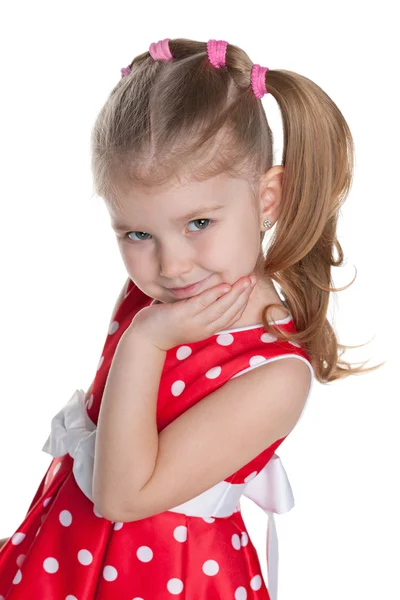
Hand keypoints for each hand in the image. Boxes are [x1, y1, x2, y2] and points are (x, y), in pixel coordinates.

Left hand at [129, 275, 257, 350]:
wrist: (144, 338)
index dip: (243, 302)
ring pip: (221, 308)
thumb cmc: (165, 323)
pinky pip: (203, 304)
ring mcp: (194, 322)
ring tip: (246, 280)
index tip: (250, 288)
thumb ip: (199, 305)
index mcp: (207, 329)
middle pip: (231, 311)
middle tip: (253, 279)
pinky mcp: (183, 315)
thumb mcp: (187, 315)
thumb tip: (209, 286)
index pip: (232, 316)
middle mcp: (204, 328)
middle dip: (244, 295)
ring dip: (236, 293)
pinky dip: (215, 295)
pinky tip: (225, 286)